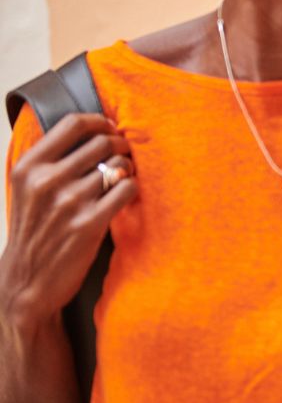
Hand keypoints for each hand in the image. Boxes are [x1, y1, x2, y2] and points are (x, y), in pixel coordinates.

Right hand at [1, 114, 135, 330]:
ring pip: (118, 166)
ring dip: (128, 169)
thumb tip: (91, 130)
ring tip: (122, 178)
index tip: (109, 128)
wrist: (27, 280)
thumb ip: (51, 160)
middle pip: (102, 142)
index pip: (73, 124)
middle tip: (123, 155)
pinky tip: (125, 196)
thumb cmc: (34, 230)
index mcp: (29, 167)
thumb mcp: (27, 189)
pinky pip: (126, 190)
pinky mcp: (89, 224)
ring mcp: (68, 203)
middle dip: (120, 145)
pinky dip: (132, 189)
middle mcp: (47, 181)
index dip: (99, 122)